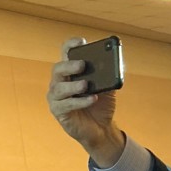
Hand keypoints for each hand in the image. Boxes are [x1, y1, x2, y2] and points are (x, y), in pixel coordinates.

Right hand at [46, 38, 124, 166]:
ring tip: (86, 85)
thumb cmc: (100, 105)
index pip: (66, 54)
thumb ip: (108, 76)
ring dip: (73, 85)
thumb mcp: (107, 88)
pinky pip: (66, 105)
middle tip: (82, 65)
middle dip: (69, 65)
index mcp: (71, 72)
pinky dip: (79, 101)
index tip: (80, 41)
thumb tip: (114, 64)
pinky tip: (91, 99)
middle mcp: (60, 82)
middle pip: (58, 69)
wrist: (101, 128)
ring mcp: (57, 97)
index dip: (70, 46)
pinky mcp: (59, 111)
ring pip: (59, 87)